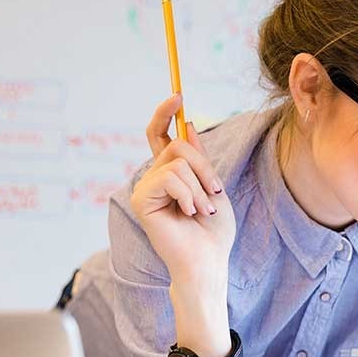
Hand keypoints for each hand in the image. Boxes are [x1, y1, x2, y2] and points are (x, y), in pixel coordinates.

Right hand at [130, 93, 234, 286]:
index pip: (160, 136)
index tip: (178, 95)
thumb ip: (198, 158)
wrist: (208, 260)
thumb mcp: (213, 186)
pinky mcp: (142, 199)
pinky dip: (188, 195)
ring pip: (177, 161)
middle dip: (206, 168)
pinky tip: (189, 214)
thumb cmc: (213, 231)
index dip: (165, 113)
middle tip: (215, 195)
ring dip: (200, 187)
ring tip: (203, 210)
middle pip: (178, 145)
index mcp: (171, 175)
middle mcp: (154, 178)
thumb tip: (186, 125)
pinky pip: (170, 177)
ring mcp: (145, 188)